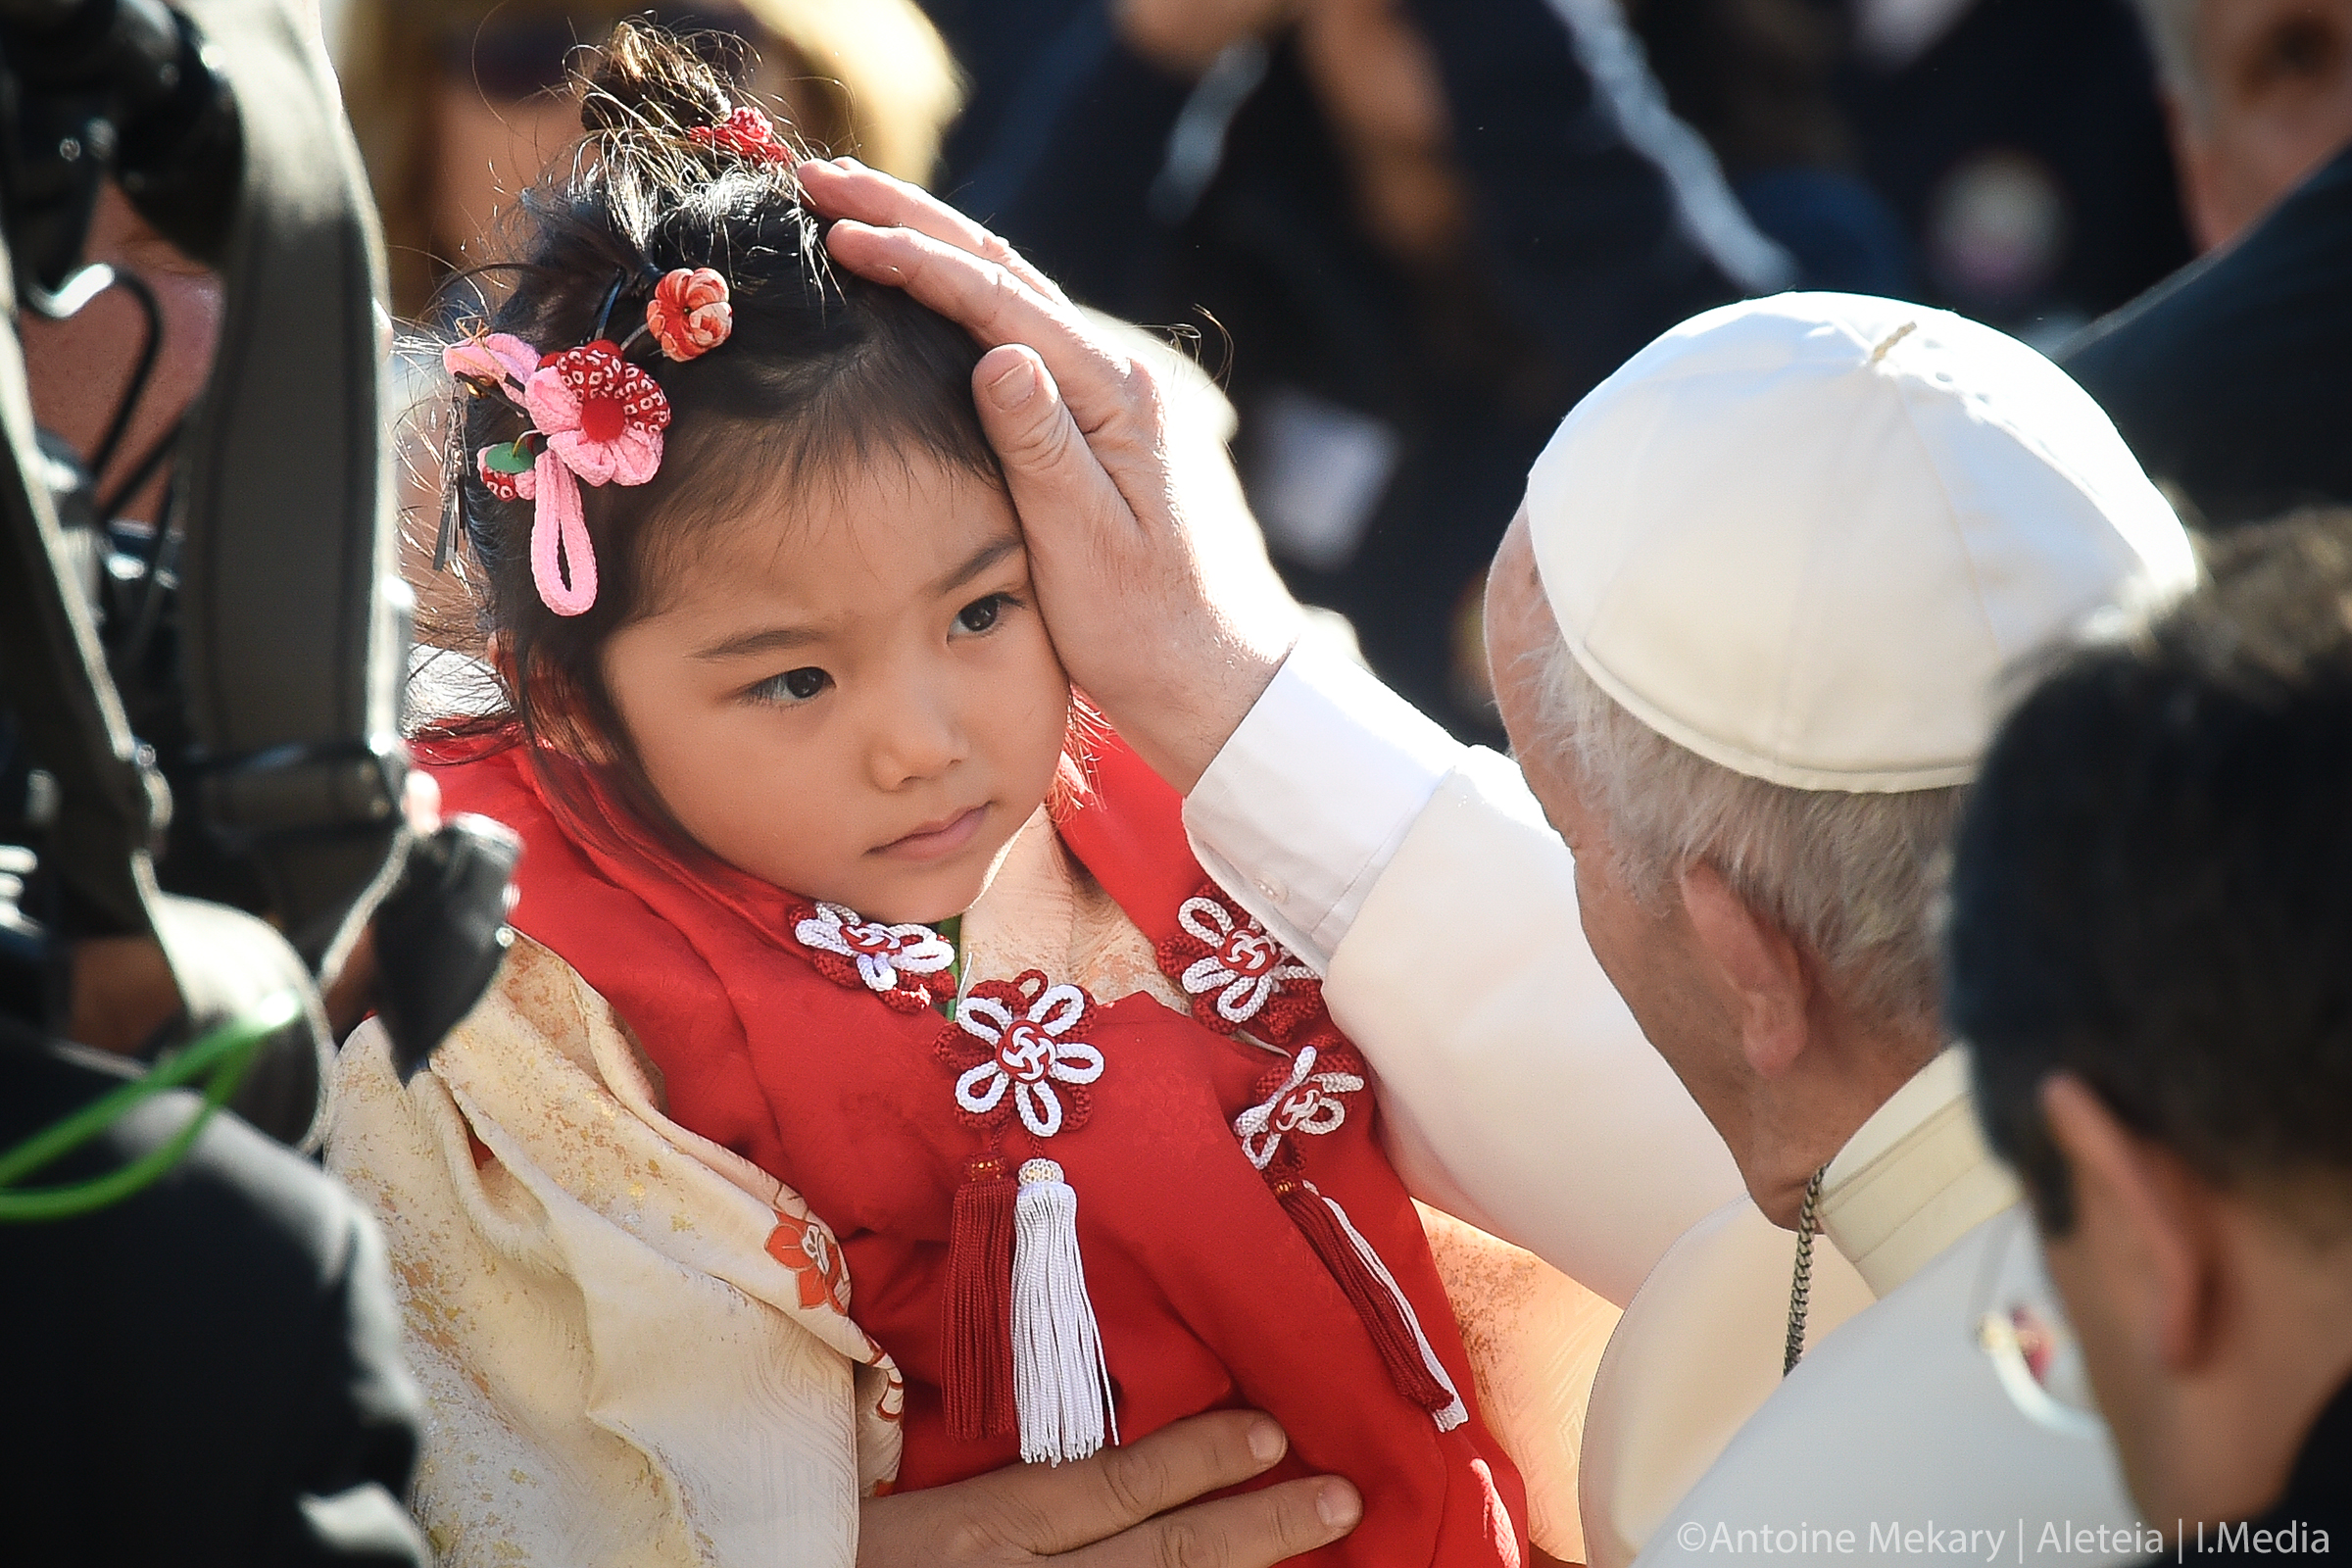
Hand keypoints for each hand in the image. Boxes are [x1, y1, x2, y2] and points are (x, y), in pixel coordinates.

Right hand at [798, 158, 1303, 794]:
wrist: (1219, 680)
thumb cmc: (1152, 630)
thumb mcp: (1088, 547)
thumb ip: (1043, 449)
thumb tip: (998, 353)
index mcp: (1116, 398)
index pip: (1001, 304)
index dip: (917, 260)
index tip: (839, 229)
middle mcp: (1118, 380)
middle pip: (1004, 273)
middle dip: (912, 219)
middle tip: (822, 177)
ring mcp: (1111, 399)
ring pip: (1010, 297)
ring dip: (932, 247)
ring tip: (853, 210)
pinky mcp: (1097, 426)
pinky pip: (1018, 338)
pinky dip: (958, 300)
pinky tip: (919, 289)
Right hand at [855, 1410, 1360, 1565]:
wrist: (781, 1567)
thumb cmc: (833, 1543)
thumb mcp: (908, 1505)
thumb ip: (989, 1487)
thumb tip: (1086, 1461)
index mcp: (980, 1527)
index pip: (1107, 1487)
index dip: (1196, 1462)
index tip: (1271, 1434)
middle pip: (1161, 1561)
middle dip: (1258, 1531)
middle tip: (1340, 1501)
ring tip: (1320, 1556)